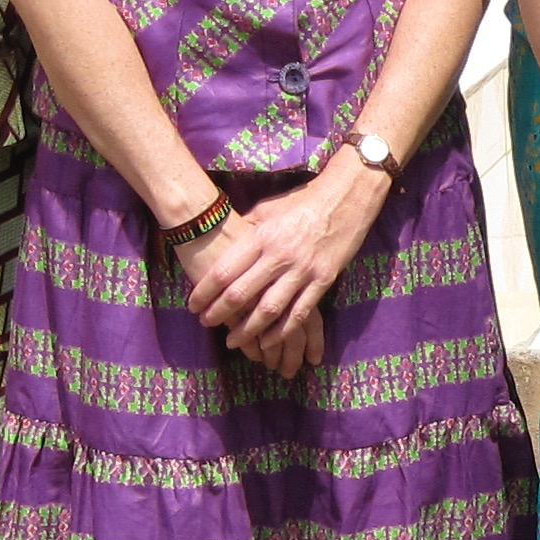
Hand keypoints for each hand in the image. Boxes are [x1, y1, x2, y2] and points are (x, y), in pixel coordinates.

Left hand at [189, 157, 382, 378]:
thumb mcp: (267, 210)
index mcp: (261, 236)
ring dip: (248, 330)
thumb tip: (224, 246)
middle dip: (219, 313)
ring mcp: (303, 270)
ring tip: (232, 341)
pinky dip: (282, 331)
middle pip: (241, 293)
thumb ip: (246, 231)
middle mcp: (280, 255)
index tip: (193, 305)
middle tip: (206, 323)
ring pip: (269, 309)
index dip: (204, 292)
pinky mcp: (323, 279)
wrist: (346, 197)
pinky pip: (300, 312)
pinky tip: (268, 343)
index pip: (224, 271)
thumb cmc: (302, 201)